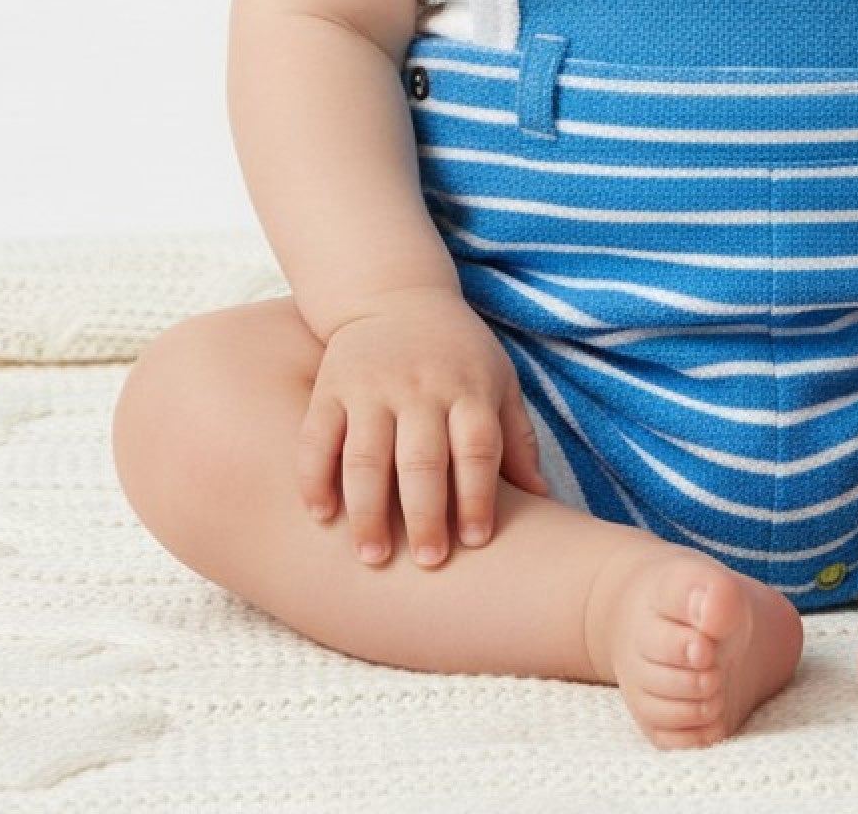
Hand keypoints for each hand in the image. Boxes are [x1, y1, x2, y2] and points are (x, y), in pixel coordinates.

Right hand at [296, 288, 546, 567]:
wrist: (396, 295)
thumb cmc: (458, 353)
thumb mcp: (499, 381)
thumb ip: (517, 439)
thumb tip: (543, 500)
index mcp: (468, 389)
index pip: (477, 447)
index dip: (477, 495)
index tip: (476, 542)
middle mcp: (421, 387)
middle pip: (423, 458)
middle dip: (425, 515)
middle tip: (428, 562)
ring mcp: (372, 386)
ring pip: (367, 455)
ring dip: (368, 509)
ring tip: (372, 557)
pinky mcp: (331, 386)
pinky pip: (317, 436)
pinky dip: (314, 476)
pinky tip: (320, 515)